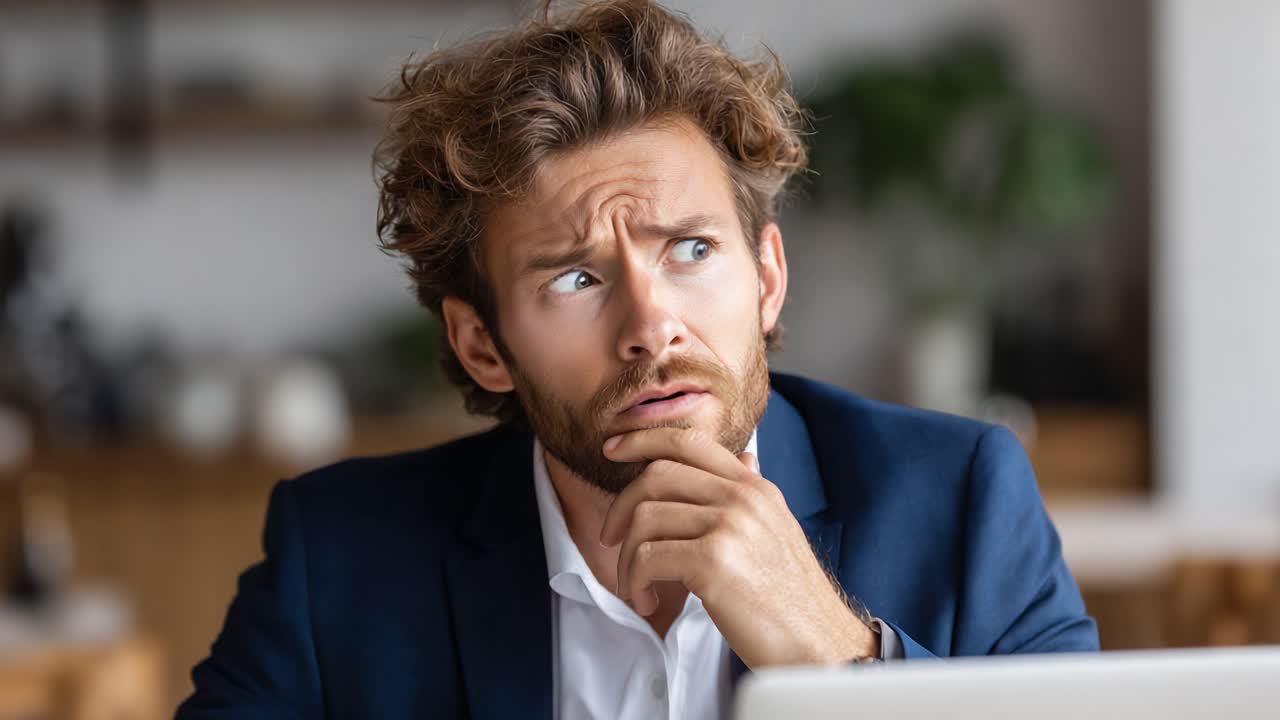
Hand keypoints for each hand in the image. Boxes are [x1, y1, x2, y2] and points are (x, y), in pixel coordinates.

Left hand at [599, 427, 877, 667]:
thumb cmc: (791, 600)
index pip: (690, 440)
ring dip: (627, 558)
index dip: (643, 438)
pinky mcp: (714, 561)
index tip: (612, 448)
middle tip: (611, 539)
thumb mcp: (778, 531)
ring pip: (645, 518)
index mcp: (755, 488)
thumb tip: (745, 458)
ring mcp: (730, 526)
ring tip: (636, 587)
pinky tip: (646, 599)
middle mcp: (743, 498)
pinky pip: (647, 556)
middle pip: (657, 475)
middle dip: (621, 507)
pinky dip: (635, 580)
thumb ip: (750, 495)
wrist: (820, 645)